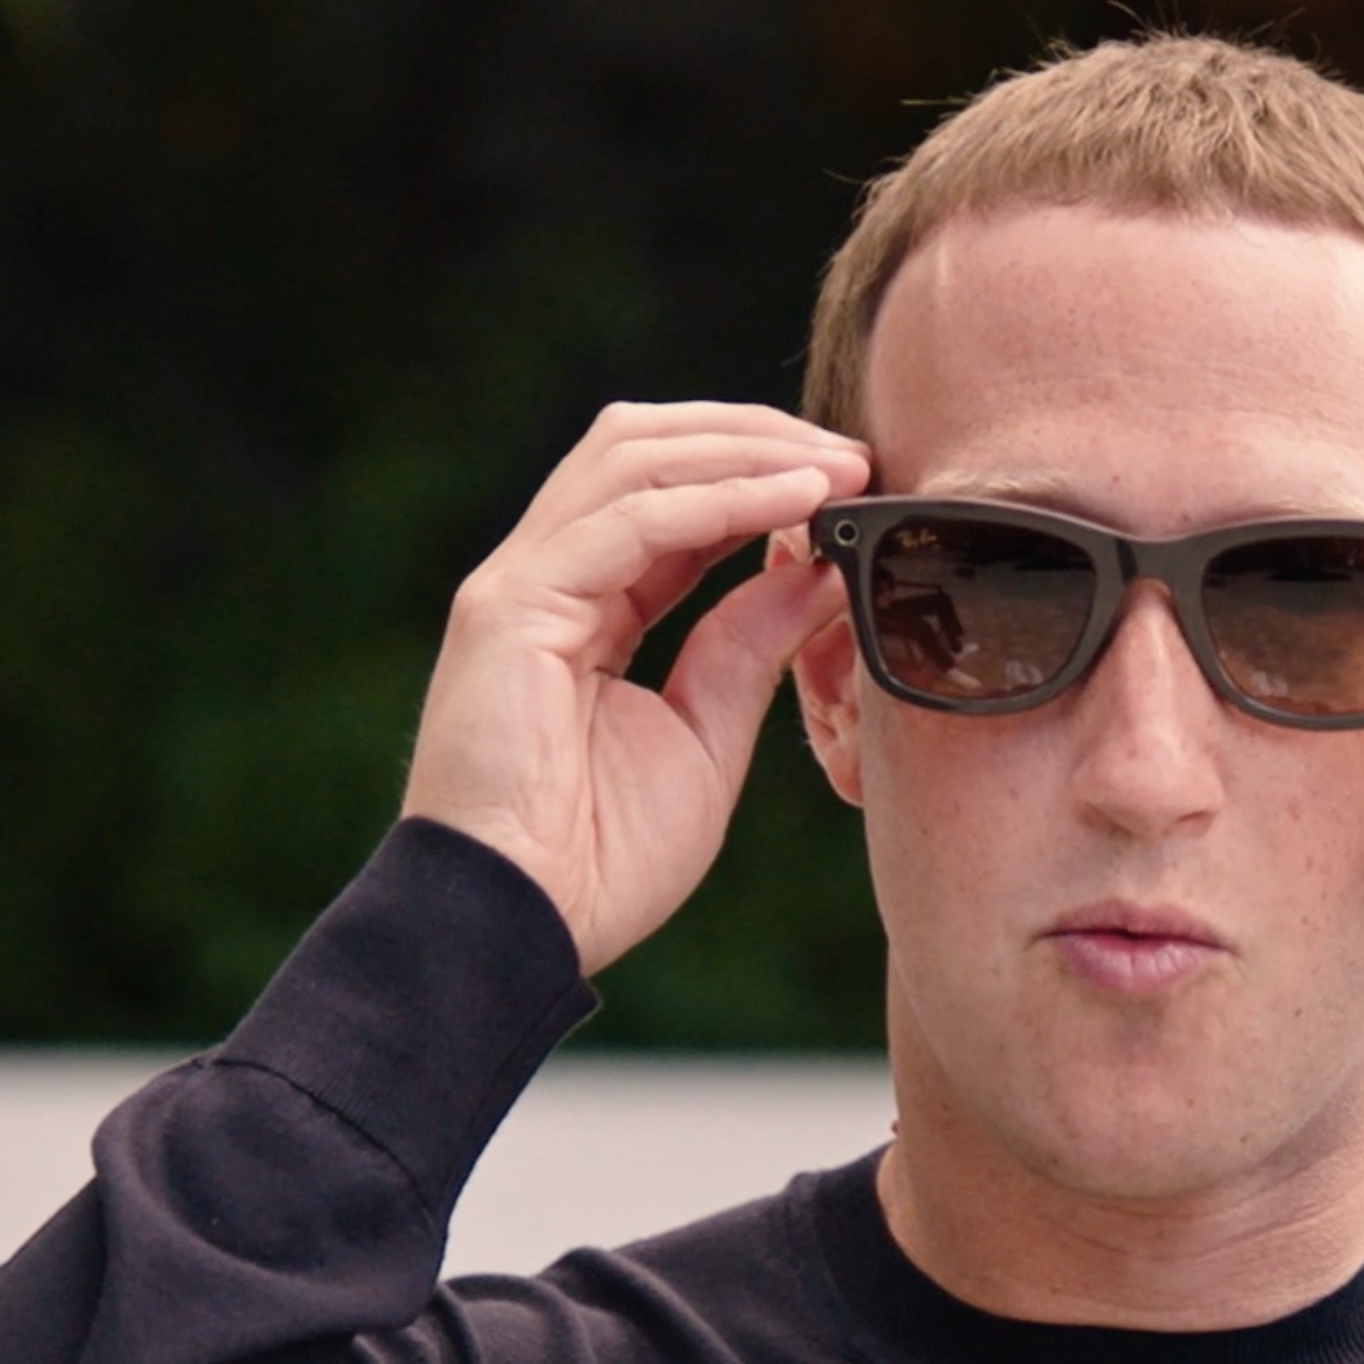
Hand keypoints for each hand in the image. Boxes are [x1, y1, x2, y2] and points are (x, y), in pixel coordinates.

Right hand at [400, 402, 869, 973]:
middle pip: (643, 447)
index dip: (759, 473)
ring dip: (746, 450)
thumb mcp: (705, 735)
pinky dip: (720, 499)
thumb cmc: (598, 857)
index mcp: (583, 606)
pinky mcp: (511, 607)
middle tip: (853, 456)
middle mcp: (544, 577)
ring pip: (633, 459)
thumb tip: (819, 570)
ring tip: (836, 468)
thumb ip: (749, 646)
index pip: (669, 496)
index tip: (851, 480)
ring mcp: (520, 584)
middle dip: (753, 436)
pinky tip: (795, 502)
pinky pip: (629, 522)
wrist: (522, 927)